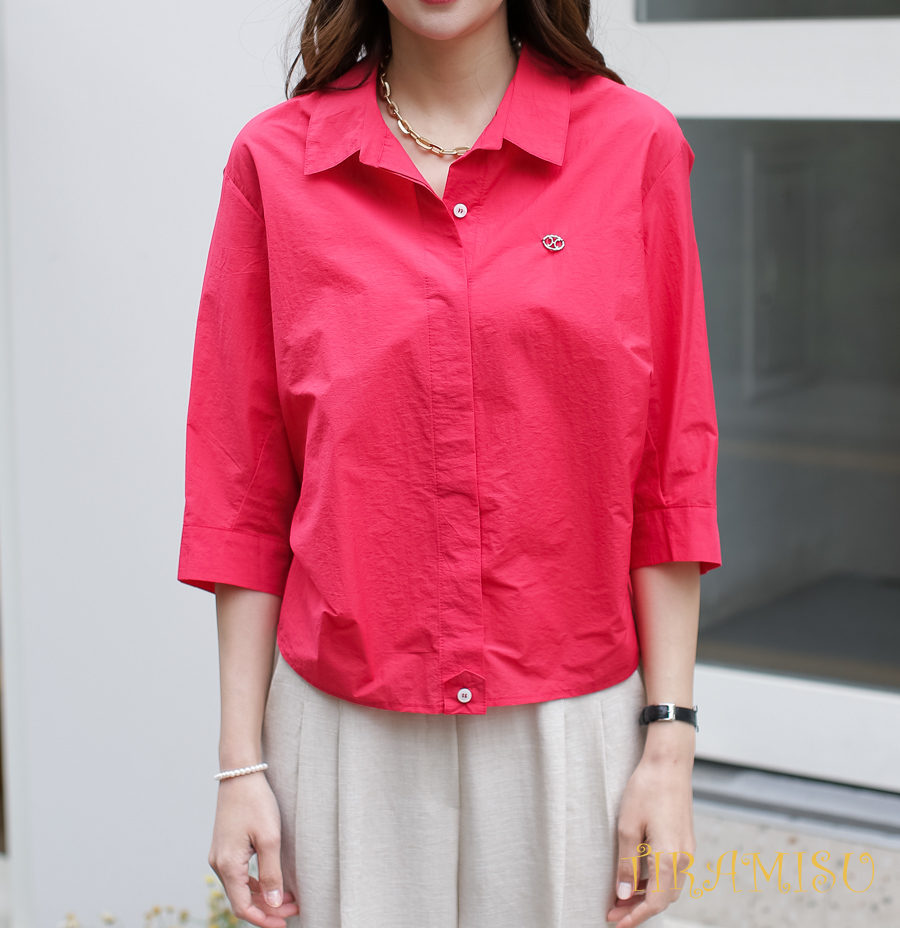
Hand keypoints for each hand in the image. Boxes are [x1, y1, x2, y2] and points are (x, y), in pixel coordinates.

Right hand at [208, 772, 299, 927]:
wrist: (240, 773)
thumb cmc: (256, 802)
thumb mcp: (269, 839)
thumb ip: (271, 874)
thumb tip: (274, 904)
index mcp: (227, 865)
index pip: (243, 907)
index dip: (264, 919)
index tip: (285, 923)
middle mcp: (218, 864)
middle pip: (242, 900)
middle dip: (268, 908)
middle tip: (294, 908)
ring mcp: (219, 855)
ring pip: (240, 888)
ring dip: (263, 896)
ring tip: (288, 897)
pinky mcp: (225, 846)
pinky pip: (238, 874)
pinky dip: (255, 883)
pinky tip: (272, 882)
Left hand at [606, 726, 695, 927]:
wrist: (669, 763)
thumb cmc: (646, 790)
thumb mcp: (627, 827)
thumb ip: (627, 865)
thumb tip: (624, 896)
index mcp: (669, 858)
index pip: (654, 903)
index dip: (635, 917)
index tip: (616, 923)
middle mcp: (683, 858)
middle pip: (663, 899)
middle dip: (639, 909)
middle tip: (614, 910)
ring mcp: (687, 850)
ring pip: (670, 887)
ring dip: (648, 896)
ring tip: (622, 896)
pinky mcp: (686, 840)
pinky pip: (673, 872)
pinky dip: (656, 881)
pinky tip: (639, 876)